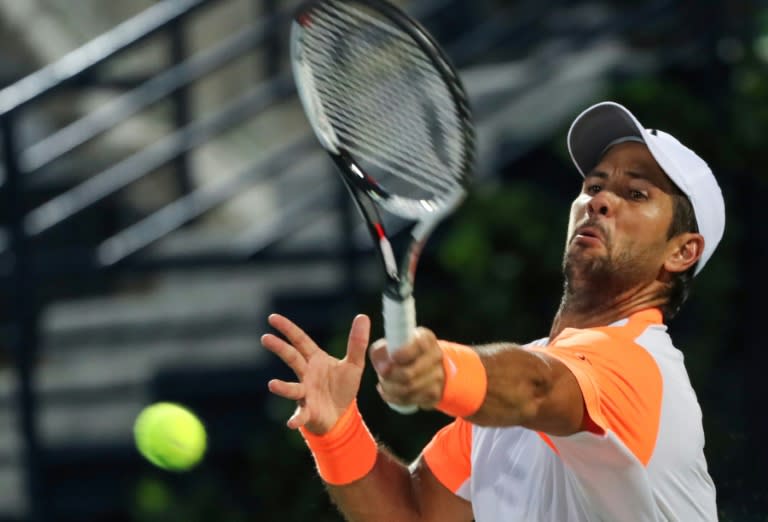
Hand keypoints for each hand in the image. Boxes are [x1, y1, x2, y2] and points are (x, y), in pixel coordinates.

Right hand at [261, 313, 369, 434]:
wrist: (341, 416)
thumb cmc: (342, 387)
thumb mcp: (354, 364)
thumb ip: (357, 342)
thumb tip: (363, 316)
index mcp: (315, 359)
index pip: (300, 340)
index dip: (288, 329)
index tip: (272, 318)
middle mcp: (306, 374)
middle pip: (292, 358)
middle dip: (280, 348)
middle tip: (265, 338)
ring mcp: (305, 393)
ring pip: (292, 388)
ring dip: (282, 387)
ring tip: (272, 384)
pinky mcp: (308, 412)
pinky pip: (301, 415)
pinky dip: (296, 419)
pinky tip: (291, 423)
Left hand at [369, 327, 444, 409]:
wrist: (427, 365)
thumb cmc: (403, 351)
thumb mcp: (392, 343)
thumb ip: (382, 350)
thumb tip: (382, 365)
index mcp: (426, 339)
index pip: (419, 346)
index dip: (404, 353)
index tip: (392, 358)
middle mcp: (436, 356)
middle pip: (410, 373)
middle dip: (390, 376)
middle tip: (381, 374)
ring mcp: (438, 376)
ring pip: (409, 389)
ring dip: (390, 388)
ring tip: (383, 383)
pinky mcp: (435, 394)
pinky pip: (410, 400)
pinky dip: (394, 398)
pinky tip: (388, 392)